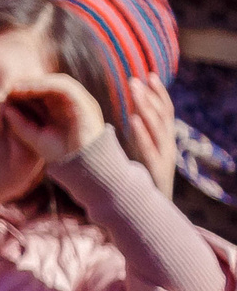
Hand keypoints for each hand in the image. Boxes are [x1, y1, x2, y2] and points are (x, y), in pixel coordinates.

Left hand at [2, 73, 109, 166]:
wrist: (83, 166)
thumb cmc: (60, 154)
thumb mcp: (34, 138)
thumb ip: (19, 124)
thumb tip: (4, 108)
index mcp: (63, 109)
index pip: (44, 91)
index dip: (25, 90)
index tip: (6, 93)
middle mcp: (73, 102)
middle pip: (50, 84)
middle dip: (29, 83)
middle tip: (8, 87)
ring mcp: (80, 101)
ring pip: (56, 82)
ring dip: (35, 83)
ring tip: (15, 88)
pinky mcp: (84, 103)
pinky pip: (64, 88)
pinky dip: (45, 86)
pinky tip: (28, 90)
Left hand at [123, 73, 177, 195]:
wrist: (150, 214)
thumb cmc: (142, 184)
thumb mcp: (142, 156)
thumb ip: (138, 139)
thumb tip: (123, 119)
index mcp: (165, 142)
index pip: (166, 112)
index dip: (159, 94)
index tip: (149, 76)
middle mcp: (168, 146)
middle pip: (161, 115)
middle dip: (149, 95)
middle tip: (135, 79)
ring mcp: (163, 157)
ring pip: (157, 127)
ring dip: (144, 107)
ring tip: (133, 91)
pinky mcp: (155, 170)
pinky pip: (148, 148)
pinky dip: (141, 132)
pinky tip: (131, 119)